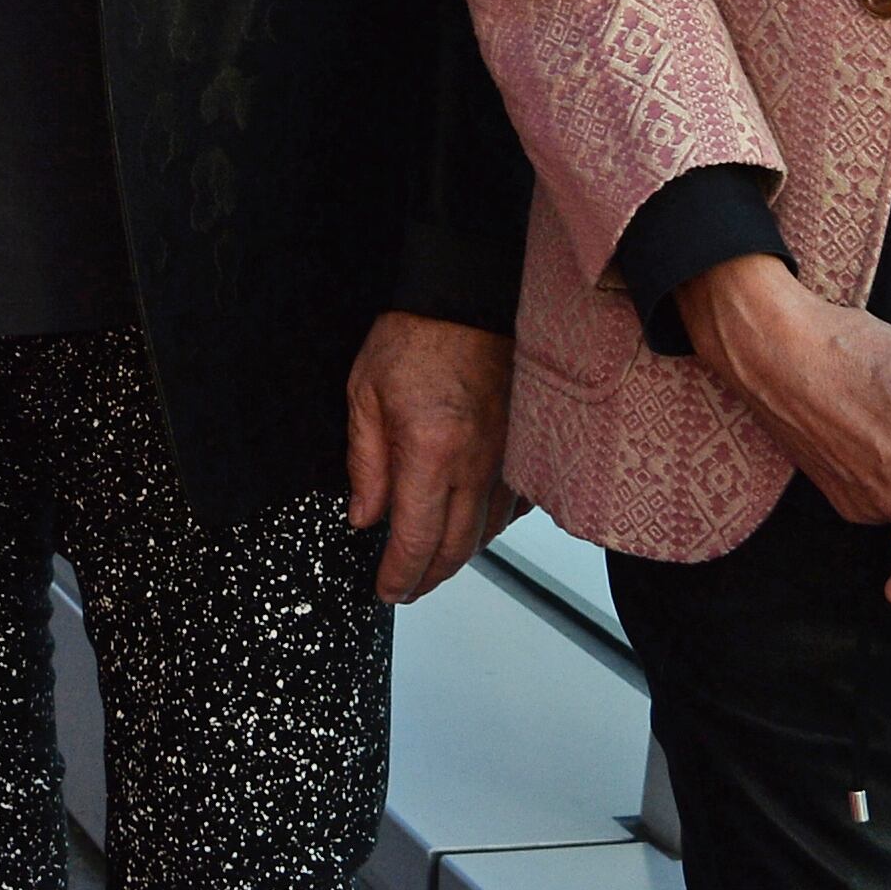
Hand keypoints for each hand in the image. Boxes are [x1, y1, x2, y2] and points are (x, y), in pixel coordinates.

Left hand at [344, 311, 517, 603]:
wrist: (467, 300)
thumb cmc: (416, 337)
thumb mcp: (365, 396)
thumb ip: (364, 464)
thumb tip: (364, 517)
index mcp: (431, 453)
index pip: (416, 539)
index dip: (399, 575)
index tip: (386, 589)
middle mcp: (477, 465)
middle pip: (456, 549)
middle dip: (428, 578)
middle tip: (406, 588)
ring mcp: (508, 459)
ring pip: (488, 533)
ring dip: (458, 557)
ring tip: (432, 564)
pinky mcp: (526, 448)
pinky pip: (514, 507)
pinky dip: (491, 527)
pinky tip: (472, 527)